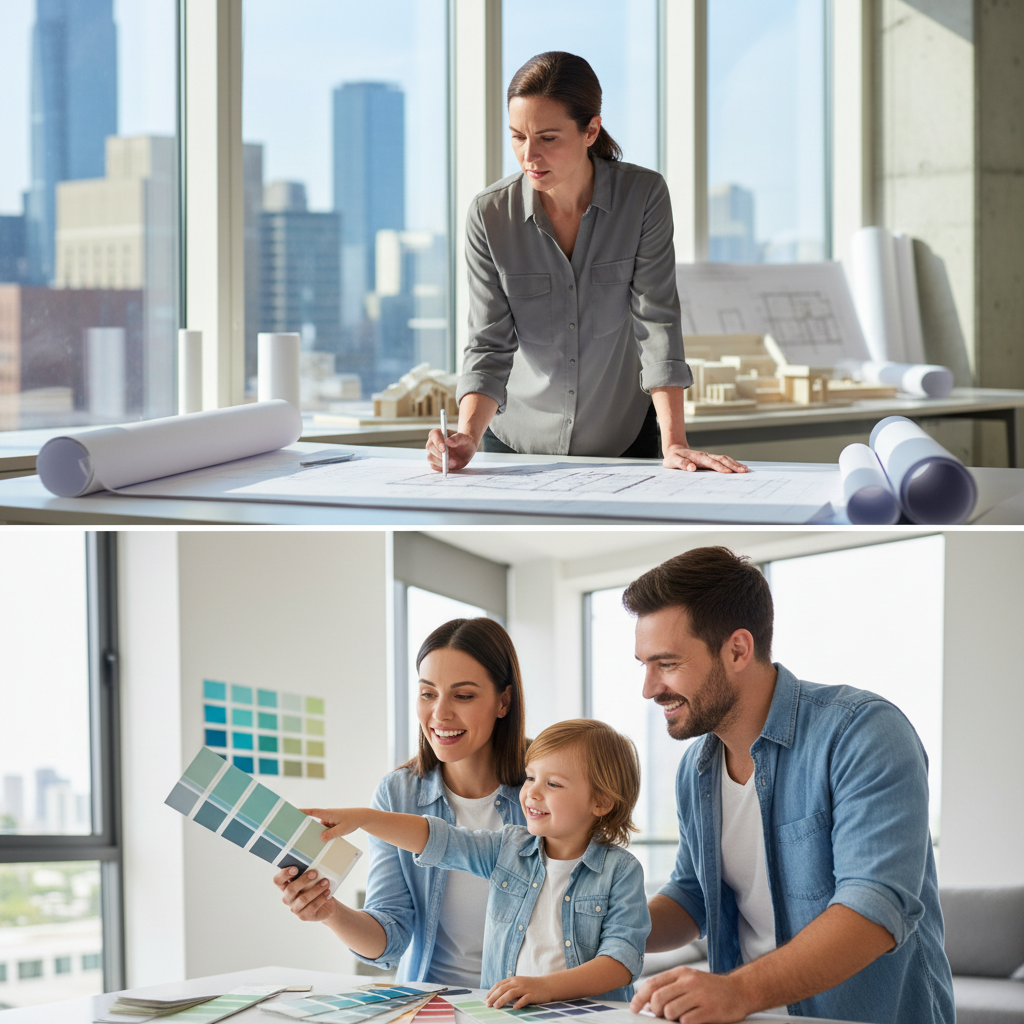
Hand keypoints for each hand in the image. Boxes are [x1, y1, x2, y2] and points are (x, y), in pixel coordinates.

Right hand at [273, 864, 337, 923]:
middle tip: (315, 873)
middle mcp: (288, 898)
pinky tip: (327, 892)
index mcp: (286, 887)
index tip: (295, 868)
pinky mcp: (304, 916)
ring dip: (316, 889)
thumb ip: (307, 872)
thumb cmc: (315, 887)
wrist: (325, 905)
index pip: (278, 880)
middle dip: (303, 880)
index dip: (284, 874)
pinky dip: (321, 898)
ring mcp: (295, 909)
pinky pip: (312, 907)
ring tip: (326, 882)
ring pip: (303, 899)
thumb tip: (313, 861)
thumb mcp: (310, 880)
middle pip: (291, 889)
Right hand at [300, 807, 363, 840]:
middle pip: (313, 821)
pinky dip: (322, 835)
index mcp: (328, 814)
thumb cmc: (352, 820)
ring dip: (315, 833)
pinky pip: (324, 830)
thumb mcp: (342, 829)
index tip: (292, 811)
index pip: (312, 812)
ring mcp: (329, 820)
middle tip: (294, 833)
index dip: (302, 811)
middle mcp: (326, 816)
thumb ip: (332, 834)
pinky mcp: (332, 824)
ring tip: (307, 842)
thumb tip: (321, 838)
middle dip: (305, 826)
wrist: (361, 817)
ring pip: (319, 827)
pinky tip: (320, 844)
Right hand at [426, 427, 477, 472]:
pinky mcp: (434, 462)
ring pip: (430, 457)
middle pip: (430, 447)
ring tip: (453, 463)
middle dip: (440, 454)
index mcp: (438, 433)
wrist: (466, 451)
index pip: (434, 435)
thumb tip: (448, 441)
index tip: (444, 449)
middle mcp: (432, 442)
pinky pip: (433, 466)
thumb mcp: (465, 439)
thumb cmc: (464, 442)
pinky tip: (448, 467)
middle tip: (450, 459)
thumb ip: (458, 438)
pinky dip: (440, 468)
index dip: (438, 442)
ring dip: (441, 462)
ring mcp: (432, 452)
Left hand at [485, 975, 554, 1009]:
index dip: (491, 992)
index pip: (499, 984)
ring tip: (496, 1006)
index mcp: (513, 979)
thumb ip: (509, 988)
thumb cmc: (531, 986)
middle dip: (494, 996)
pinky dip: (519, 1003)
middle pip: (503, 988)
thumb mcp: (519, 984)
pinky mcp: (532, 994)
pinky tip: (514, 1007)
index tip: (485, 1000)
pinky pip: (525, 998)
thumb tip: (495, 997)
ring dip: (502, 1000)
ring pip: (511, 993)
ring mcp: (525, 988)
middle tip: (487, 1005)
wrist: (547, 985)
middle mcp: (518, 982)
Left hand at [630, 966, 750, 1023]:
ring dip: (670, 1019)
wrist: (740, 991)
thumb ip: (670, 988)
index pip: (653, 983)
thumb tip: (648, 1003)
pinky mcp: (709, 1011)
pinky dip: (684, 1023)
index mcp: (681, 973)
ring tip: (680, 1017)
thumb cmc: (711, 988)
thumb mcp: (690, 980)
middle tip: (661, 1015)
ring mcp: (699, 996)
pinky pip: (686, 1021)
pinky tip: (691, 1019)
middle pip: (658, 998)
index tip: (634, 1008)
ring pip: (670, 1011)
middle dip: (655, 1011)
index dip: (640, 997)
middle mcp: (689, 982)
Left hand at [662, 444, 747, 473]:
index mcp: (698, 457)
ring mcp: (709, 457)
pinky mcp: (711, 460)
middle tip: (743, 471)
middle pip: (722, 460)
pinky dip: (732, 464)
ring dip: (735, 464)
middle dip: (733, 466)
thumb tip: (692, 468)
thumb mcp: (673, 461)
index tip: (728, 472)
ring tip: (745, 470)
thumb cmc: (673, 457)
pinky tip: (739, 468)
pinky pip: (723, 461)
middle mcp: (706, 456)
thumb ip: (681, 464)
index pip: (711, 463)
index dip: (719, 467)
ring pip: (725, 459)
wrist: (675, 450)